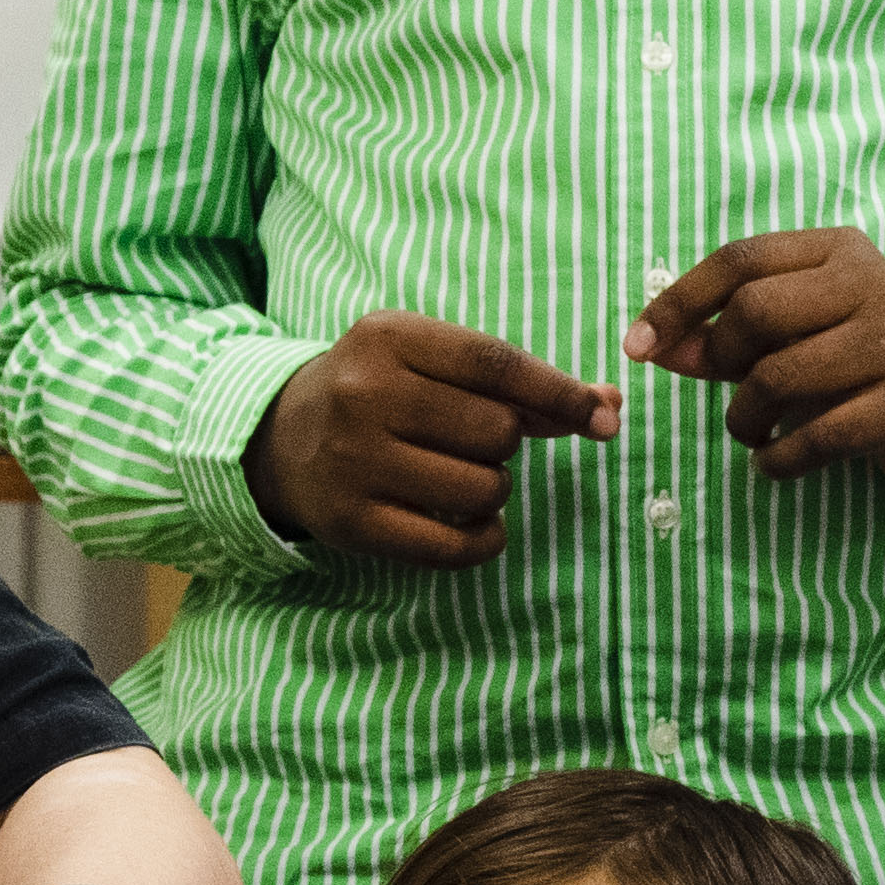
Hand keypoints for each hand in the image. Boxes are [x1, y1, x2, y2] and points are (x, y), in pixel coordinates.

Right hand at [243, 313, 616, 567]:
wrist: (276, 439)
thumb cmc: (376, 393)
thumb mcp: (429, 364)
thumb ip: (515, 385)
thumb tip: (607, 406)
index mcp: (389, 338)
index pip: (498, 365)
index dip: (560, 393)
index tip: (603, 416)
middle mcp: (366, 395)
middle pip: (498, 432)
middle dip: (505, 444)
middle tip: (468, 443)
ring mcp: (354, 461)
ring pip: (484, 488)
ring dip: (493, 491)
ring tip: (459, 479)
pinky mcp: (351, 522)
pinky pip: (454, 546)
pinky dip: (484, 540)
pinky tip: (475, 527)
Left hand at [628, 231, 884, 507]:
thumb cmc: (863, 370)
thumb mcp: (797, 342)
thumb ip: (726, 340)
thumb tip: (652, 347)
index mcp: (841, 251)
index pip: (740, 259)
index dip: (678, 302)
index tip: (637, 347)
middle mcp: (875, 282)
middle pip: (755, 312)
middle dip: (719, 361)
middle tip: (729, 395)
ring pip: (779, 375)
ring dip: (745, 418)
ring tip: (753, 432)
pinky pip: (817, 435)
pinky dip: (777, 458)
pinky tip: (775, 462)